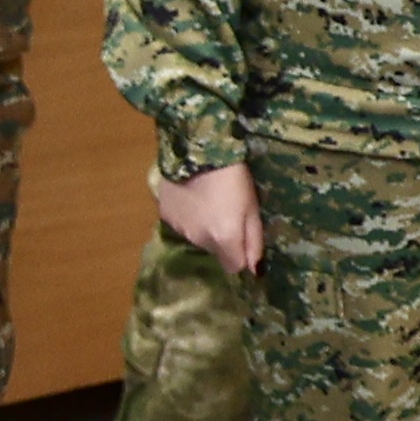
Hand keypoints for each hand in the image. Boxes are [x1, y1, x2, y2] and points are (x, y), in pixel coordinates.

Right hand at [154, 160, 262, 277]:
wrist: (198, 150)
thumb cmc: (234, 178)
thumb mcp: (252, 208)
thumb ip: (254, 240)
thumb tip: (254, 269)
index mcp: (224, 238)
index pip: (233, 266)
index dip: (240, 256)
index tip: (242, 239)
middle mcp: (199, 239)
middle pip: (214, 251)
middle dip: (222, 240)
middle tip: (226, 214)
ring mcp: (179, 228)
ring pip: (196, 238)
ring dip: (203, 228)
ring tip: (207, 204)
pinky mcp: (165, 215)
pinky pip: (181, 225)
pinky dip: (187, 217)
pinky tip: (191, 199)